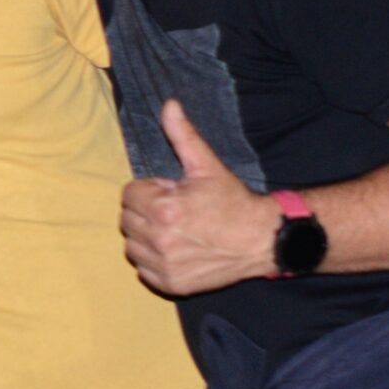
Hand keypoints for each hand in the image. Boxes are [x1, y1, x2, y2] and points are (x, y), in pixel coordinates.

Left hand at [121, 100, 279, 294]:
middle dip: (146, 211)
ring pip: (132, 245)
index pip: (129, 194)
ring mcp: (164, 265)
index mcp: (164, 209)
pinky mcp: (170, 283)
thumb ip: (182, 135)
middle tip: (177, 211)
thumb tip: (168, 105)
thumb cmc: (233, 202)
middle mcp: (160, 239)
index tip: (173, 193)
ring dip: (146, 236)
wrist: (261, 240)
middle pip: (127, 219)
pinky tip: (177, 250)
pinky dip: (154, 260)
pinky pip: (143, 269)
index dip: (151, 190)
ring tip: (176, 230)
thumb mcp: (207, 166)